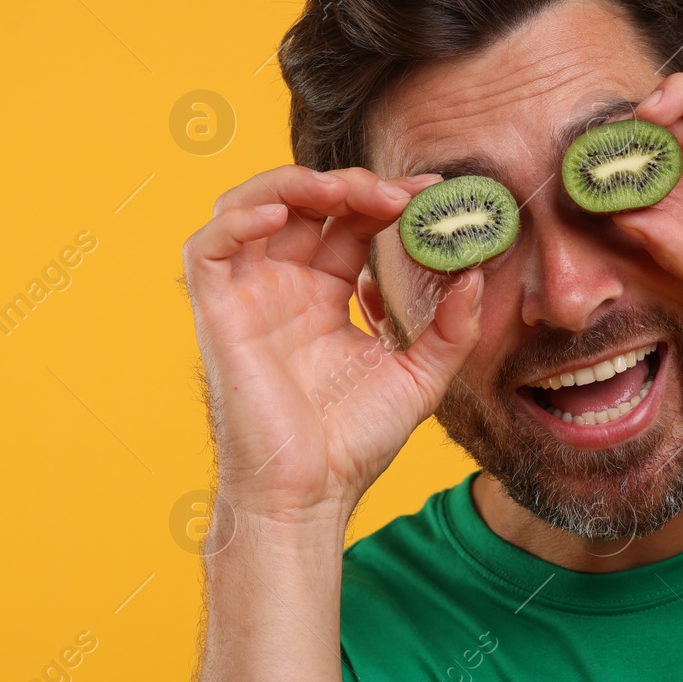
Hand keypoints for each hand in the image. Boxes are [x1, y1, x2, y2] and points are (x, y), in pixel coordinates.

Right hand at [182, 164, 484, 527]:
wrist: (308, 496)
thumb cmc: (352, 445)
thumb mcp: (420, 377)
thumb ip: (451, 328)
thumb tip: (474, 272)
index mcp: (321, 296)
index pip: (349, 223)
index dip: (386, 198)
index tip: (432, 194)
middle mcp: (281, 287)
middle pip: (305, 204)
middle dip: (352, 185)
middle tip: (400, 194)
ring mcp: (247, 296)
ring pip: (251, 207)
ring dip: (296, 185)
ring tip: (346, 191)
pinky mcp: (217, 312)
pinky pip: (208, 246)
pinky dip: (239, 217)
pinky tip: (284, 213)